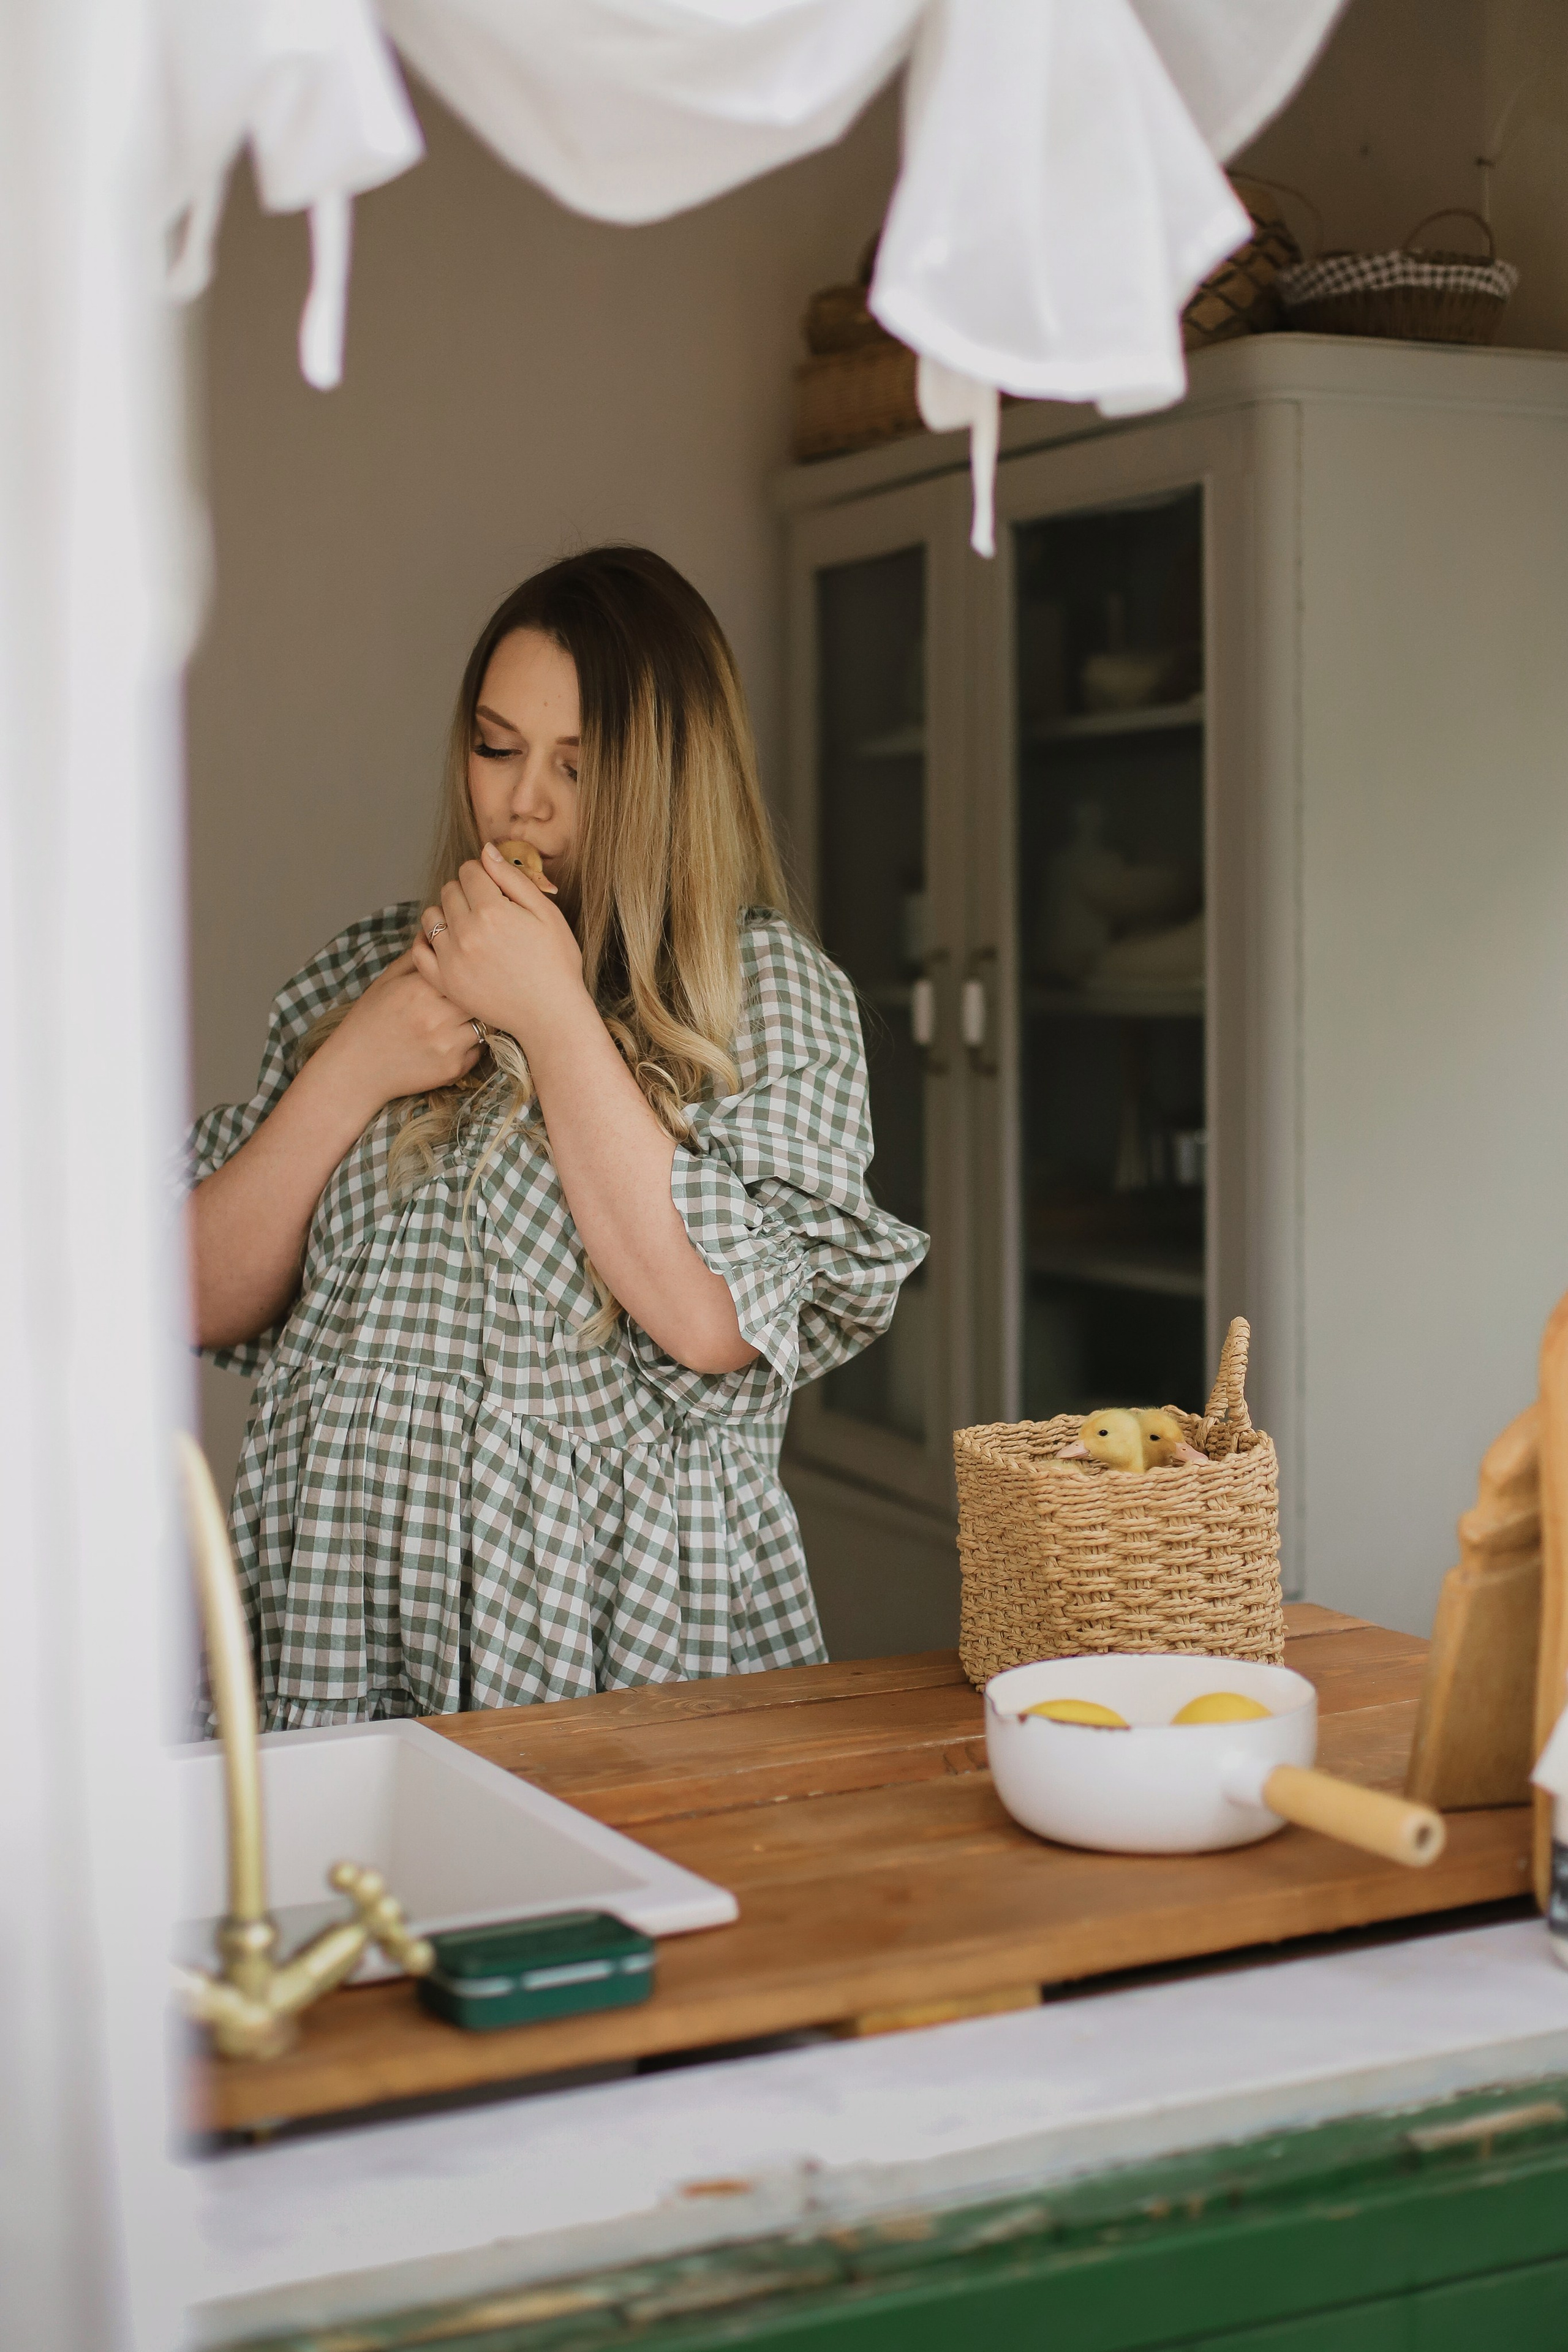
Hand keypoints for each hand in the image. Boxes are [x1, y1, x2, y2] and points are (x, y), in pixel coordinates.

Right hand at [320, 949, 482, 1113]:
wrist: (355, 1069)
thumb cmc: (370, 1020)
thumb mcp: (387, 981)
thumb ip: (416, 958)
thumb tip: (439, 936)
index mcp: (420, 988)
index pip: (463, 969)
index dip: (469, 970)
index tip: (468, 972)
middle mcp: (437, 1016)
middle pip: (479, 995)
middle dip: (479, 994)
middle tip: (475, 993)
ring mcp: (448, 1044)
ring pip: (485, 1022)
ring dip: (479, 1019)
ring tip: (463, 1018)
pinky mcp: (453, 1068)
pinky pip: (479, 1050)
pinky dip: (473, 1045)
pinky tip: (454, 1041)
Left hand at [412, 845, 588, 1046]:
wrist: (551, 1015)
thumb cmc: (556, 963)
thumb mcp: (546, 913)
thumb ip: (513, 879)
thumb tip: (486, 851)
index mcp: (492, 910)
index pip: (469, 870)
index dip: (483, 874)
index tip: (494, 887)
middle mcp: (466, 932)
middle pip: (449, 890)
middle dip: (466, 892)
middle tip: (487, 910)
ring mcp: (451, 958)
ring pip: (430, 916)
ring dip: (446, 914)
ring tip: (468, 927)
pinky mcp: (445, 982)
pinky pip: (419, 951)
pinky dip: (427, 941)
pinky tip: (445, 942)